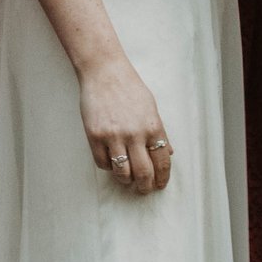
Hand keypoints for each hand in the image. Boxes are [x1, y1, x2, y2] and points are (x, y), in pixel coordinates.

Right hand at [79, 58, 173, 192]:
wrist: (104, 72)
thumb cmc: (129, 88)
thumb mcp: (151, 108)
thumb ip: (159, 132)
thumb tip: (167, 153)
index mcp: (153, 126)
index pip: (162, 162)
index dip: (162, 178)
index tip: (160, 185)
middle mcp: (135, 134)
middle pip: (143, 173)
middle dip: (145, 187)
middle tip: (144, 190)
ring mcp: (114, 136)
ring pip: (122, 173)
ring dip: (126, 180)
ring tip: (127, 179)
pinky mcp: (95, 136)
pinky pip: (102, 163)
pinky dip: (108, 167)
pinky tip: (111, 162)